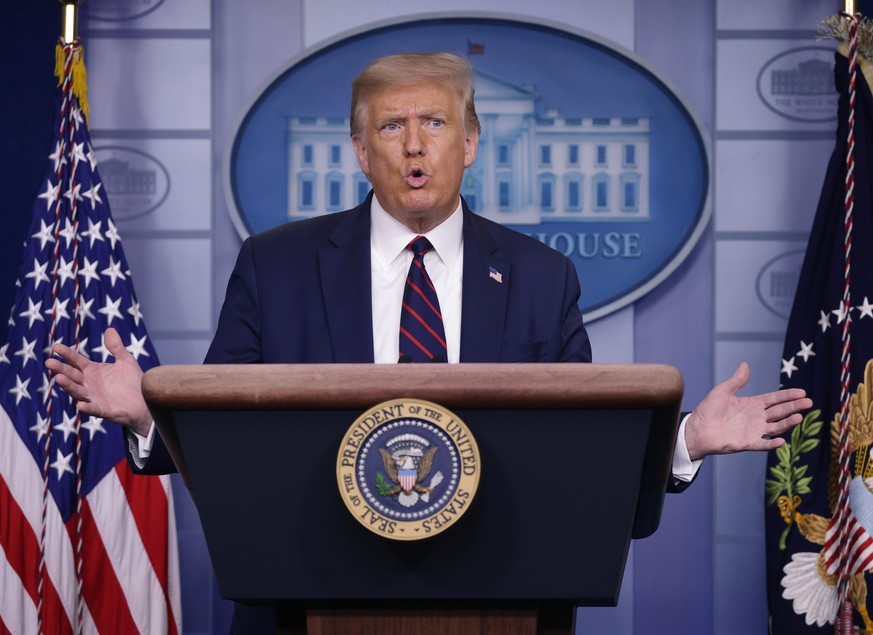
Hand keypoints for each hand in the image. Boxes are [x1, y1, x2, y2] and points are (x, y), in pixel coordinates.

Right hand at [45, 327, 151, 436]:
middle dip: (61, 369)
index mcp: (92, 371)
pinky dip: (86, 407)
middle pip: (72, 375)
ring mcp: (94, 398)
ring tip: (59, 378)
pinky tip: (80, 405)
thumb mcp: (125, 361)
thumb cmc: (133, 381)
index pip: (76, 361)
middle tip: (49, 362)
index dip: (67, 354)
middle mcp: (89, 384)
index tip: (56, 346)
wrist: (145, 401)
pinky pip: (92, 409)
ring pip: (77, 391)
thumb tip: (109, 329)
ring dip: (68, 386)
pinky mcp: (103, 410)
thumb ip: (116, 347)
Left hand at [684, 362, 811, 460]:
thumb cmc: (707, 410)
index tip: (802, 392)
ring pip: (776, 427)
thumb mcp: (722, 391)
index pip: (774, 399)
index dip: (788, 396)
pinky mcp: (747, 443)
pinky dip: (772, 444)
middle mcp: (756, 417)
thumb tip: (745, 364)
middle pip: (779, 411)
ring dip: (787, 423)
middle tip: (809, 402)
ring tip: (799, 416)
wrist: (697, 429)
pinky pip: (762, 444)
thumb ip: (736, 381)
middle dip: (794, 407)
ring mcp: (753, 431)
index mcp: (751, 404)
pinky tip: (781, 440)